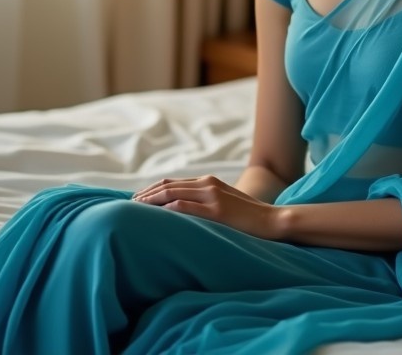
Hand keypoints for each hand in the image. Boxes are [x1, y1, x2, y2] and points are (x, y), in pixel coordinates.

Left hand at [132, 175, 280, 239]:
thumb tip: (185, 212)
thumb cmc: (249, 216)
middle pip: (168, 186)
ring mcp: (212, 196)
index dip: (153, 190)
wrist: (272, 220)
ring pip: (173, 194)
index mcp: (209, 182)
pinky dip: (168, 209)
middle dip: (147, 194)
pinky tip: (156, 215)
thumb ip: (207, 202)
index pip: (173, 183)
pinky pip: (186, 207)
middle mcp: (208, 184)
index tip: (137, 199)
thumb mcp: (225, 203)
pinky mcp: (217, 210)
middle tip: (130, 204)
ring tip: (136, 209)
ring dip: (152, 200)